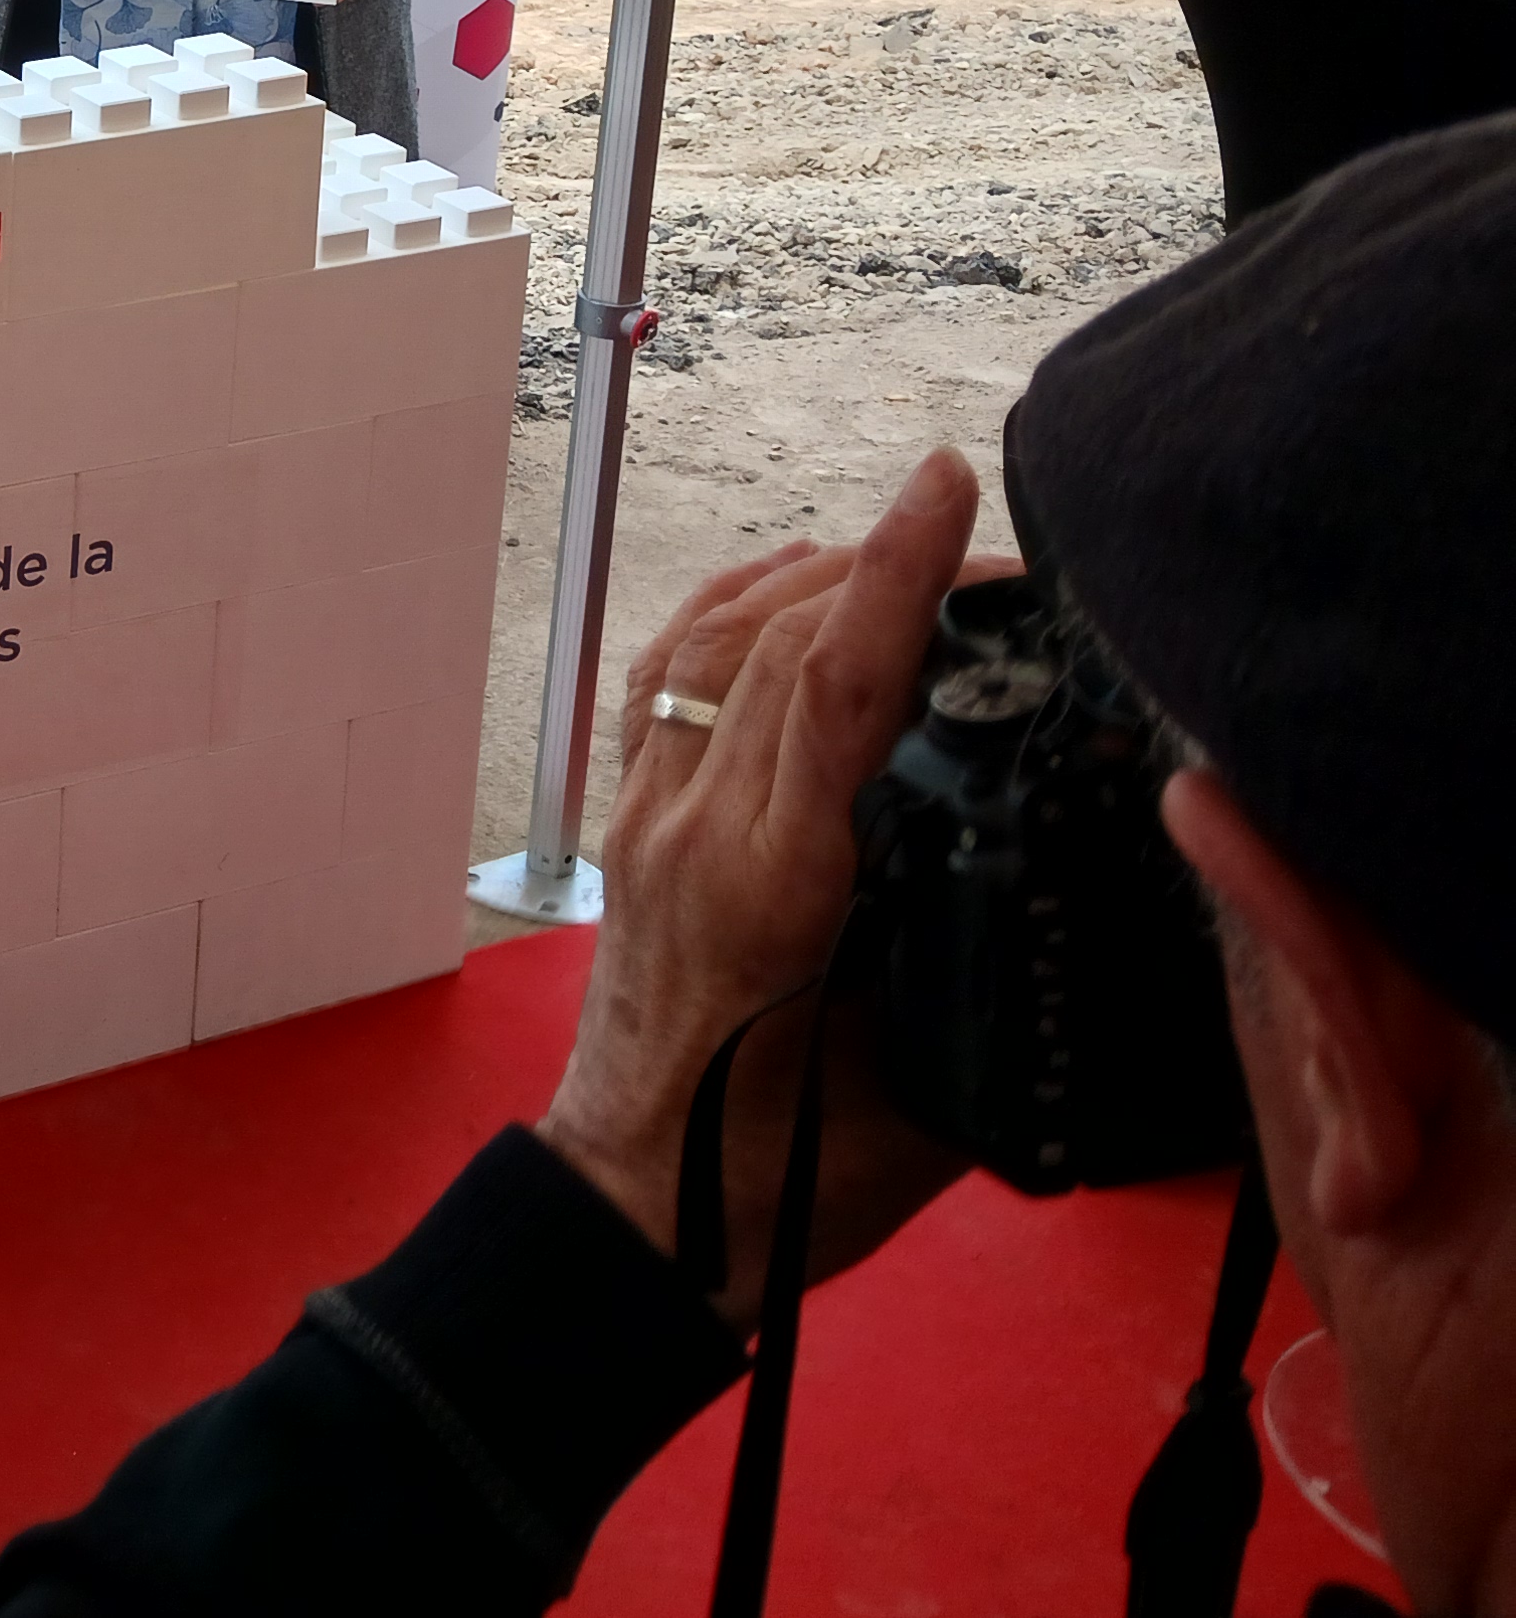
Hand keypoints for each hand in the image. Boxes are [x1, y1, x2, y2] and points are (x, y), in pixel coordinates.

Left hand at [532, 450, 981, 1331]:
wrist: (642, 1213)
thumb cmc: (788, 1177)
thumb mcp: (926, 1084)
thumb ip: (980, 960)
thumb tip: (1067, 859)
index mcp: (770, 882)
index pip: (831, 681)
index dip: (897, 572)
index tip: (947, 485)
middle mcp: (692, 825)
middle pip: (783, 641)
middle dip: (887, 565)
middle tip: (989, 539)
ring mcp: (647, 817)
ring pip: (720, 645)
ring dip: (816, 578)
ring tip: (909, 548)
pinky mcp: (631, 824)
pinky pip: (671, 676)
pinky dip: (734, 609)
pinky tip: (794, 582)